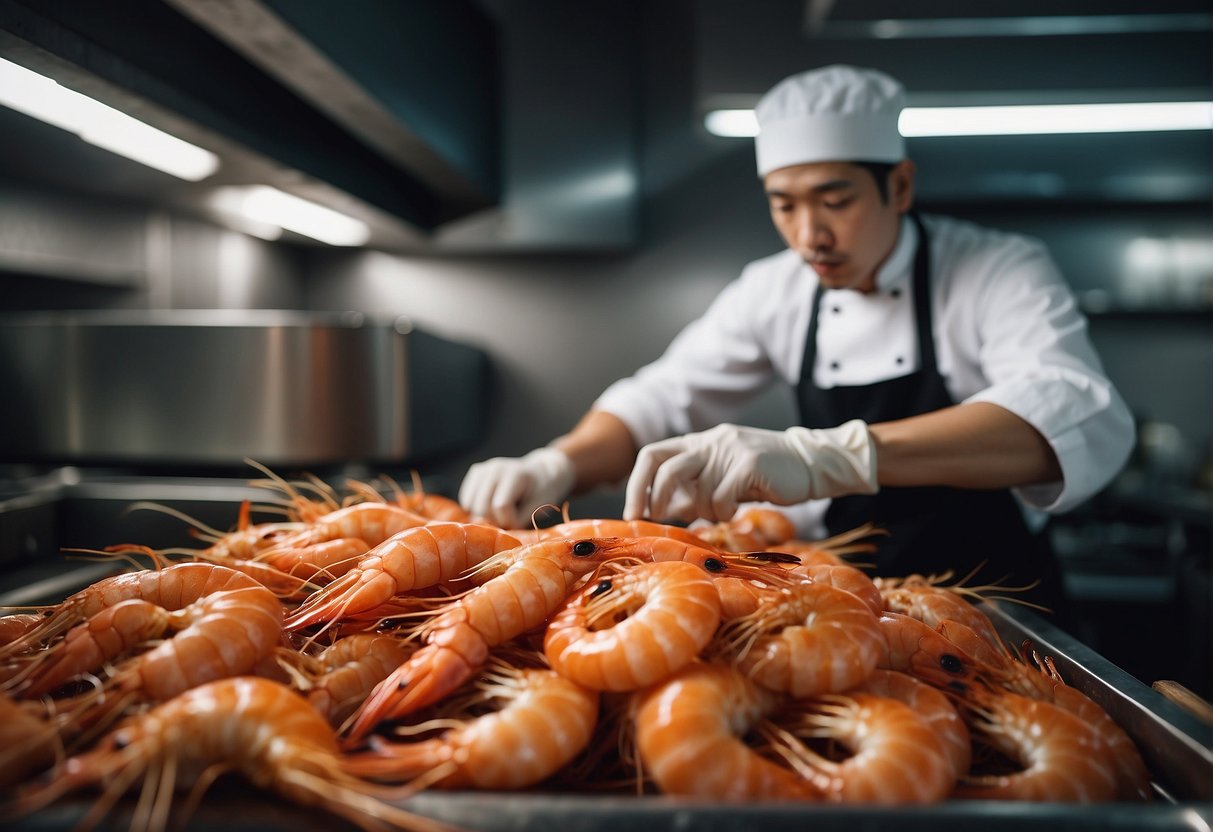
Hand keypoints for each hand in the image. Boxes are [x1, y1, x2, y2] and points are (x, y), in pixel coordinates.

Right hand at [458, 446, 575, 527]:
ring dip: (484, 516)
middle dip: (495, 520)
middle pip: (482, 507)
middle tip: (508, 519)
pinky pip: (466, 499)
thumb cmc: (541, 492)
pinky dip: (475, 508)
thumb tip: (494, 531)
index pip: (500, 506)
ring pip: (470, 505)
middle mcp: (495, 467)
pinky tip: (489, 506)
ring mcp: (483, 468)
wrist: (539, 473)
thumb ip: (517, 519)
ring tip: (500, 513)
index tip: (519, 521)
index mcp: (515, 474)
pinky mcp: (475, 472)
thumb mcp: (537, 507)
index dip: (509, 520)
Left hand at [623, 420, 877, 522]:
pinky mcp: (749, 464)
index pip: (653, 454)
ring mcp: (730, 450)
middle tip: (655, 519)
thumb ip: (694, 490)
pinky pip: (721, 499)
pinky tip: (737, 511)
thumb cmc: (765, 476)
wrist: (811, 463)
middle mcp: (711, 441)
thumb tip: (664, 510)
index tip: (635, 512)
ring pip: (697, 491)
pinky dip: (724, 513)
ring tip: (721, 512)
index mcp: (700, 442)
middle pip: (666, 468)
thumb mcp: (723, 478)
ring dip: (704, 511)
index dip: (637, 483)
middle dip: (655, 498)